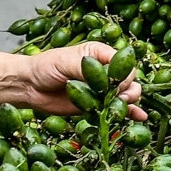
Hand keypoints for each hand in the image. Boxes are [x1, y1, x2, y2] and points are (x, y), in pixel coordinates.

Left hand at [14, 42, 144, 119]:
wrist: (30, 87)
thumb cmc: (45, 67)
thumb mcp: (65, 61)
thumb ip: (87, 67)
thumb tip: (110, 76)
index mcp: (100, 54)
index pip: (123, 62)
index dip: (123, 74)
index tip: (114, 83)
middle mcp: (105, 70)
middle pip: (129, 79)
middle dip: (127, 90)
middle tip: (116, 98)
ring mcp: (102, 89)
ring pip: (127, 94)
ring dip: (127, 102)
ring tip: (118, 108)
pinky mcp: (98, 105)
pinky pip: (118, 109)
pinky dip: (130, 112)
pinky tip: (139, 117)